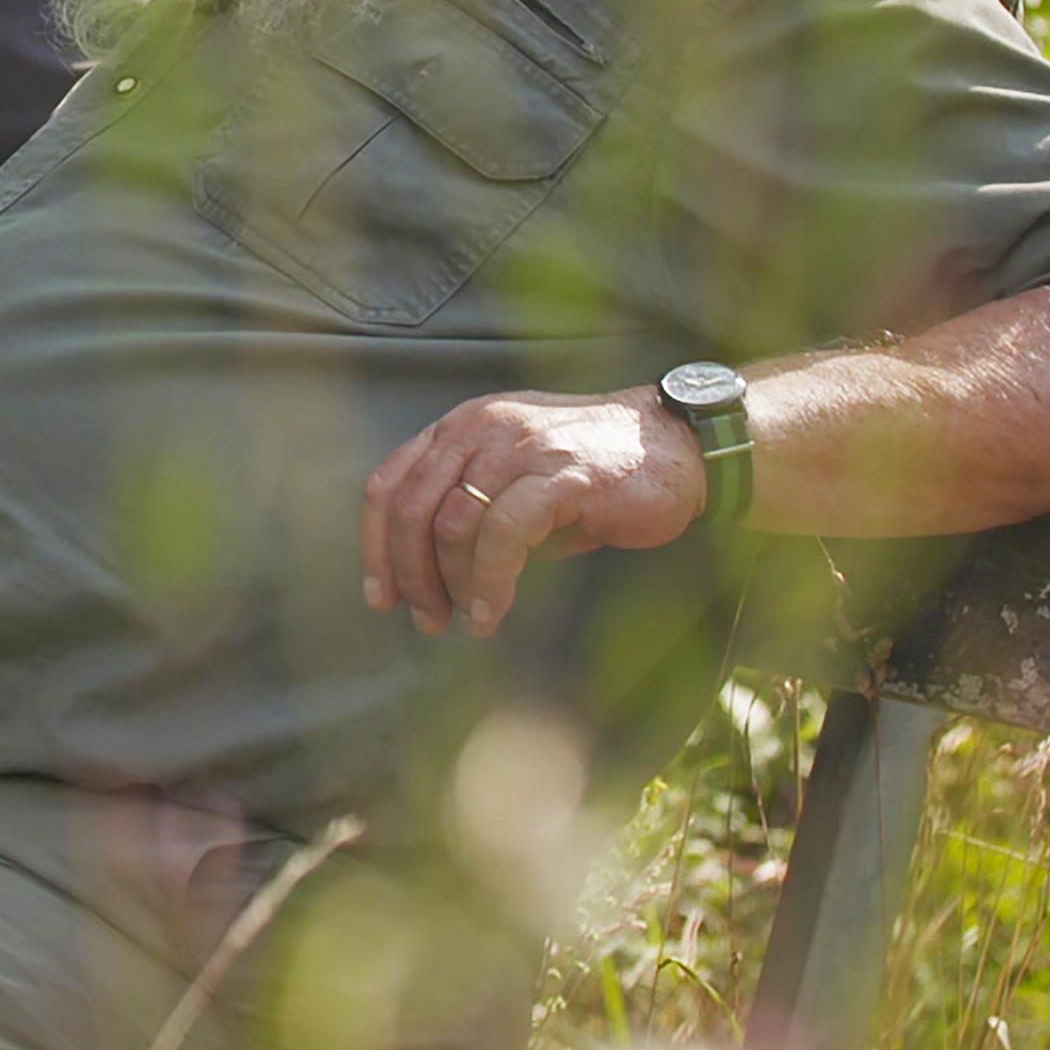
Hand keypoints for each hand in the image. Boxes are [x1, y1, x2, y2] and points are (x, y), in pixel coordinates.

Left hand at [358, 388, 706, 637]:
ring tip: (466, 622)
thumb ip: (467, 508)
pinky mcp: (561, 476)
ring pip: (452, 523)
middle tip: (427, 619)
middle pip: (410, 507)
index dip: (375, 547)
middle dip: (409, 574)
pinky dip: (489, 582)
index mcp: (461, 427)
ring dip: (450, 585)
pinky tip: (492, 612)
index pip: (389, 484)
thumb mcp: (514, 483)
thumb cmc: (592, 475)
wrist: (675, 447)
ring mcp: (521, 448)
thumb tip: (425, 575)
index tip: (381, 598)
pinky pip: (504, 534)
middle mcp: (481, 428)